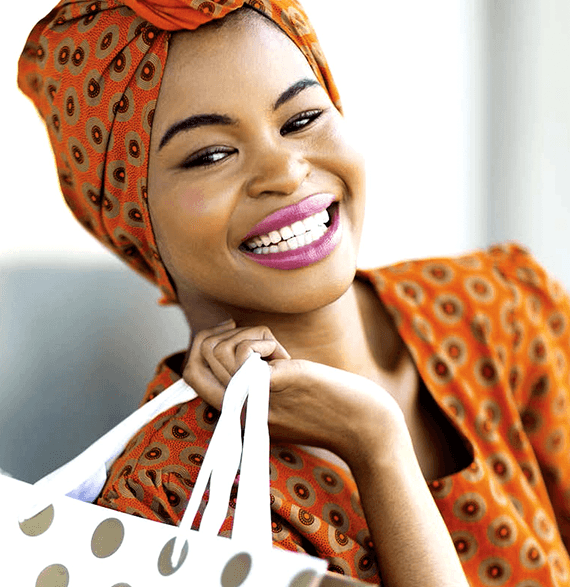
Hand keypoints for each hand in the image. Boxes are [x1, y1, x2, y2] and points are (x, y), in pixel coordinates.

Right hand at [184, 320, 405, 466]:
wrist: (362, 428)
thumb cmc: (326, 406)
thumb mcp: (279, 394)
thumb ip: (252, 379)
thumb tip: (231, 340)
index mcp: (236, 410)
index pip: (190, 374)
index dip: (200, 342)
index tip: (228, 329)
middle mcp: (238, 408)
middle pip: (200, 356)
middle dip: (226, 333)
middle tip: (261, 340)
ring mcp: (254, 398)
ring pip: (221, 348)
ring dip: (251, 335)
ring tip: (278, 351)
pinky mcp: (275, 385)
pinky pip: (247, 352)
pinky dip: (265, 339)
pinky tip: (286, 355)